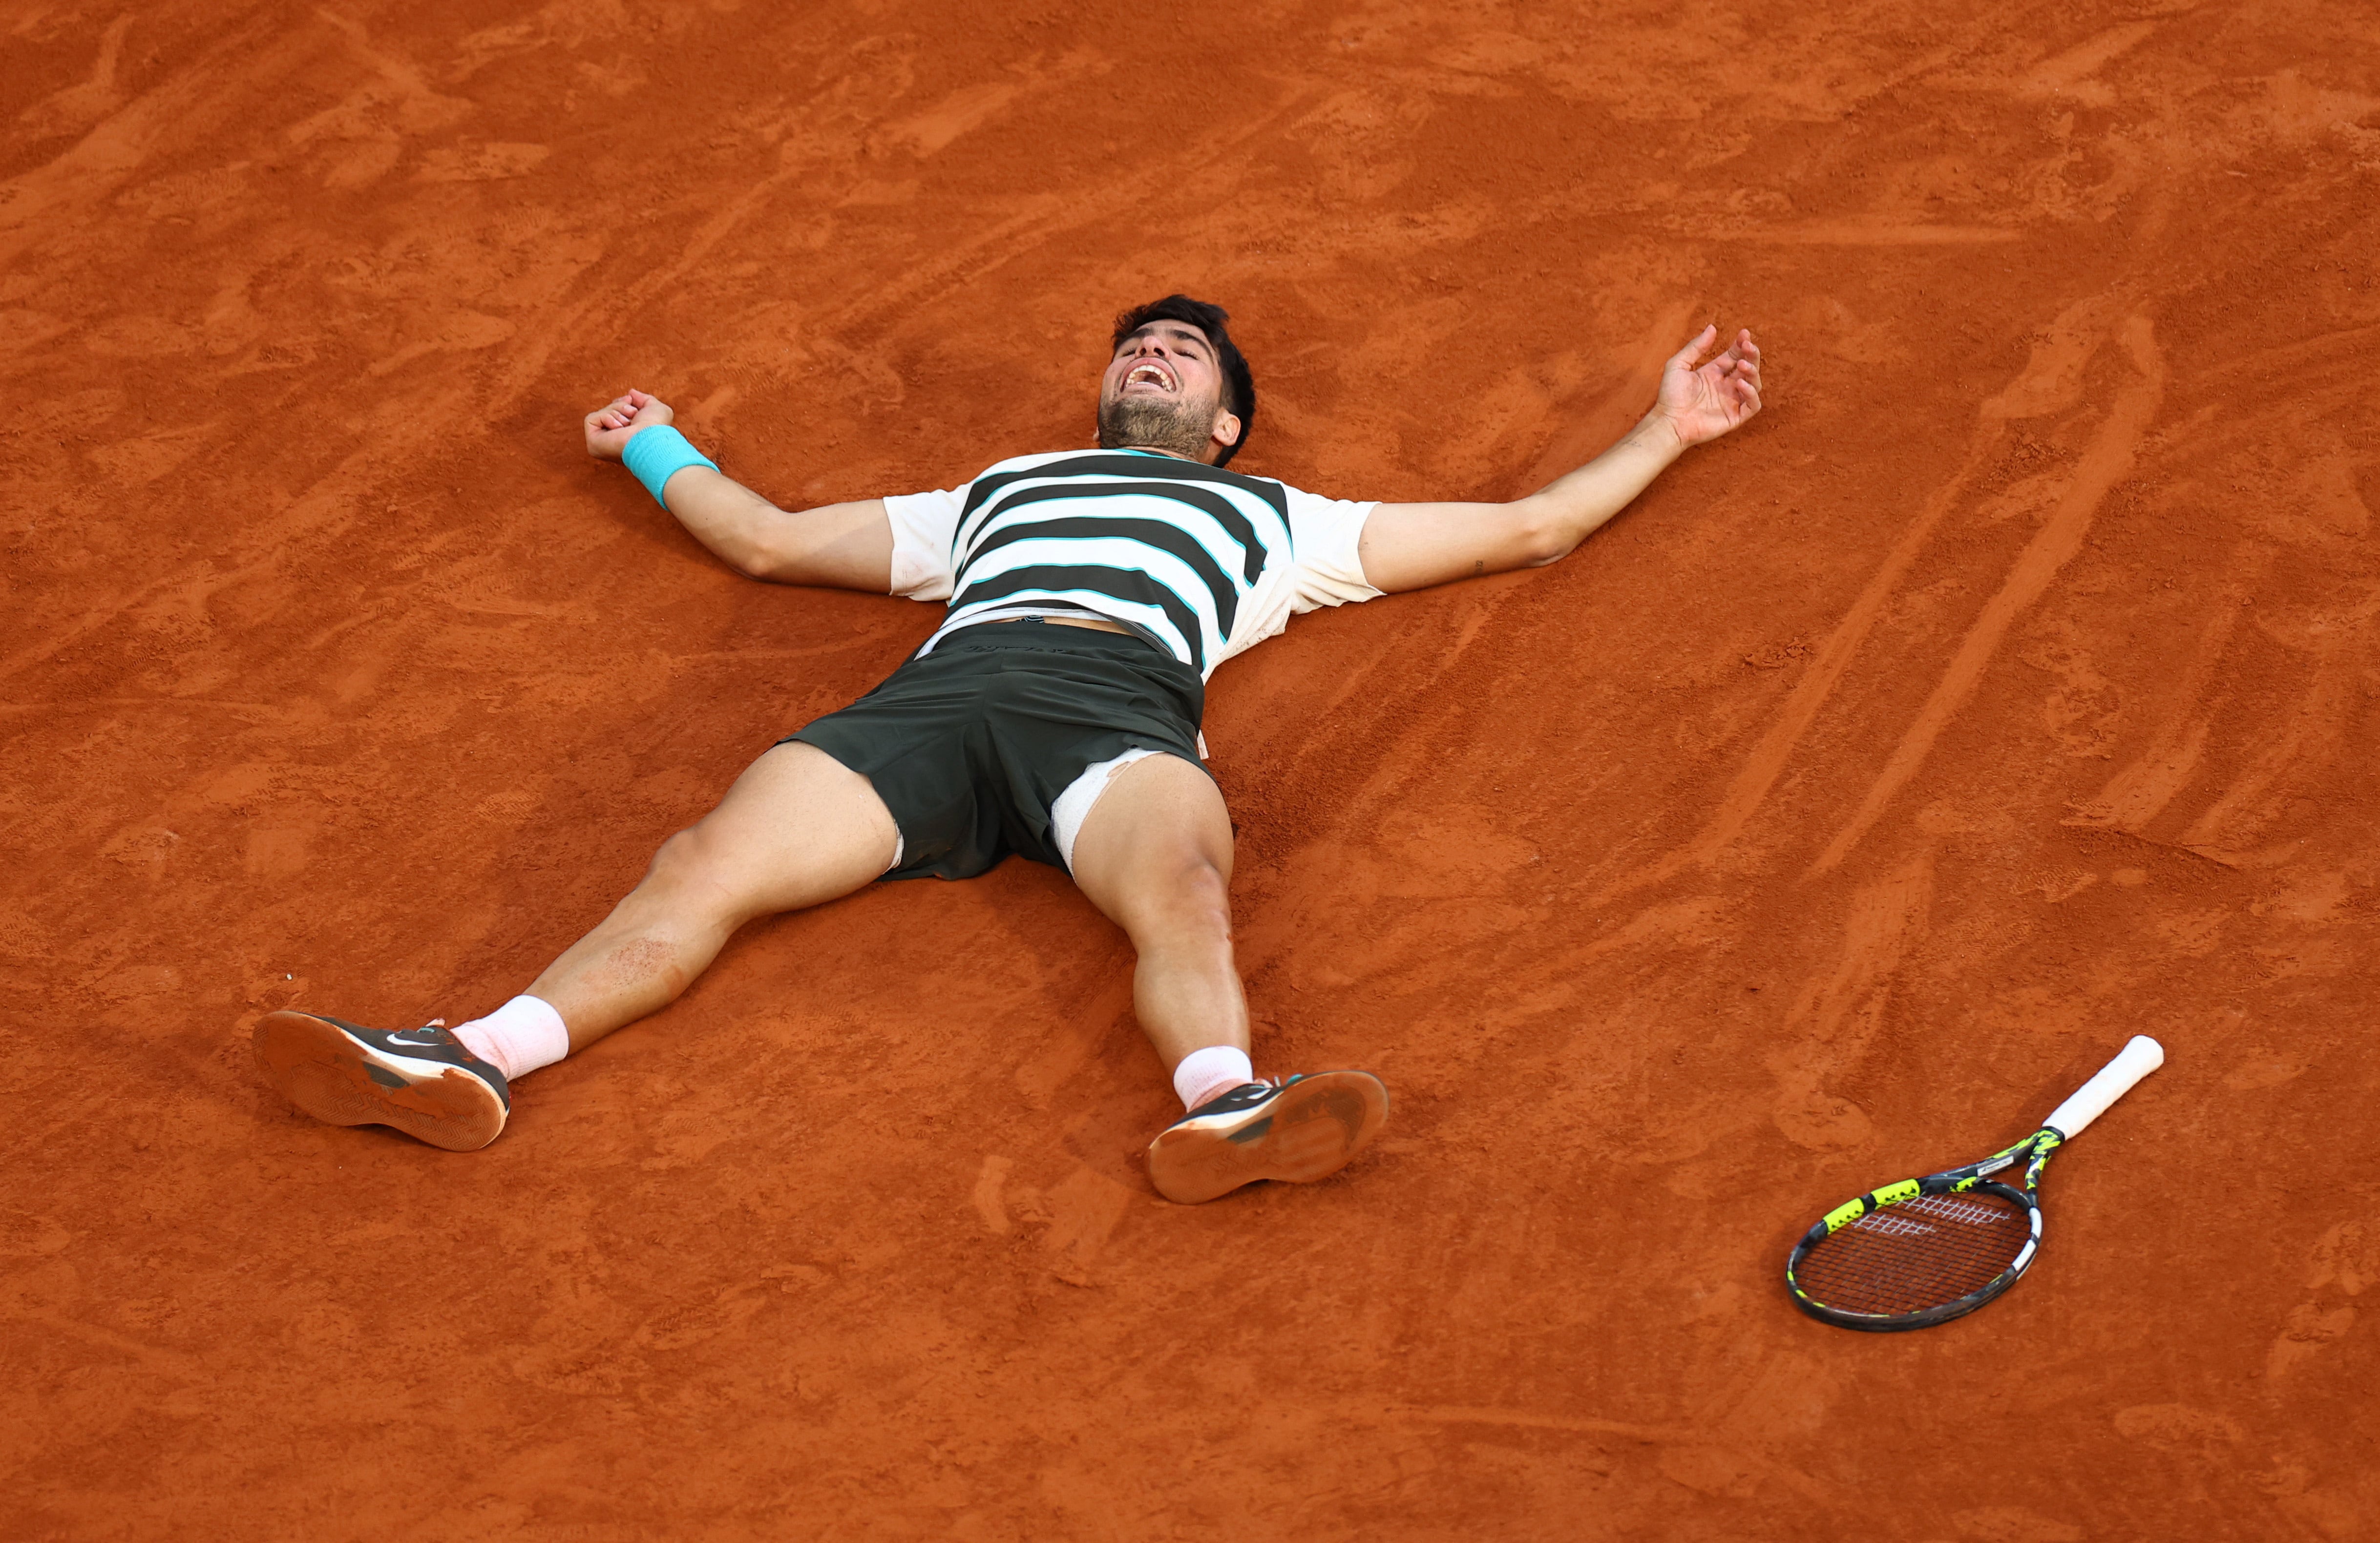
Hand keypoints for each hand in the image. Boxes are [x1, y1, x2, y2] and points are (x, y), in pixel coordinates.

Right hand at [583, 389, 673, 461]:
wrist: (651, 439)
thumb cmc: (657, 427)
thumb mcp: (655, 408)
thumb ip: (644, 399)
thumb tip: (631, 393)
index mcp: (626, 437)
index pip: (616, 413)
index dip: (622, 404)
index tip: (631, 402)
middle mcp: (614, 442)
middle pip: (608, 411)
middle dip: (620, 407)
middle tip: (632, 413)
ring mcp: (602, 444)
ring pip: (601, 413)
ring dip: (617, 412)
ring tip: (628, 424)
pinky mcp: (592, 443)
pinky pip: (592, 419)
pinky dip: (607, 417)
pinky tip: (618, 428)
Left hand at [1649, 326, 1761, 448]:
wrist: (1668, 421)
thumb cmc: (1670, 395)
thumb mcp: (1678, 364)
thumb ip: (1696, 347)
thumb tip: (1712, 327)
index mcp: (1714, 373)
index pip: (1735, 355)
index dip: (1741, 344)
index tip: (1744, 334)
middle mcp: (1725, 386)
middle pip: (1748, 366)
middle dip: (1751, 354)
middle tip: (1748, 346)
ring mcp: (1732, 401)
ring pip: (1754, 384)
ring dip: (1753, 372)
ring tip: (1742, 365)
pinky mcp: (1735, 417)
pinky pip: (1753, 405)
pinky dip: (1752, 394)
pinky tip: (1741, 384)